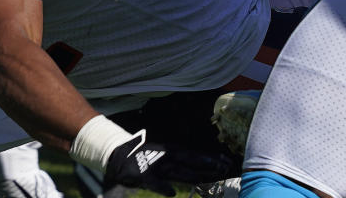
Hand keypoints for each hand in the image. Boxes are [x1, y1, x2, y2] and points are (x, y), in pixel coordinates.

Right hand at [103, 130, 237, 196]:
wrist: (118, 155)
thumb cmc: (145, 158)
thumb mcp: (165, 159)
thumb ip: (181, 165)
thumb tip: (200, 171)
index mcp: (173, 152)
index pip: (196, 157)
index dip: (212, 160)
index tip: (227, 163)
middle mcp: (167, 158)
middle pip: (192, 162)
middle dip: (209, 166)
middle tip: (225, 168)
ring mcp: (156, 166)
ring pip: (179, 171)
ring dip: (194, 175)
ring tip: (208, 177)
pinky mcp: (143, 175)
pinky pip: (154, 183)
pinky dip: (162, 188)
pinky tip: (171, 194)